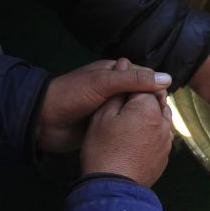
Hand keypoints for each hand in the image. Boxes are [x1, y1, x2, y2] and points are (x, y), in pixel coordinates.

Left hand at [36, 58, 170, 152]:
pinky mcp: (105, 126)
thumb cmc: (71, 95)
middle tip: (164, 119)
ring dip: (143, 119)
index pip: (143, 76)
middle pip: (140, 95)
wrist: (42, 122)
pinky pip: (124, 126)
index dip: (155, 86)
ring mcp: (109, 109)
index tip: (165, 100)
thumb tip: (168, 79)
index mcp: (114, 72)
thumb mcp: (104, 83)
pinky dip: (133, 130)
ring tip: (158, 130)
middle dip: (151, 105)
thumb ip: (134, 80)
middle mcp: (113, 89)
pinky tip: (146, 138)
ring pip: (133, 112)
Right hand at [80, 90, 172, 186]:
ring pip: (161, 119)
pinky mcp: (165, 156)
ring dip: (148, 118)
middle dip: (142, 102)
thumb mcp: (102, 116)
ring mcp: (166, 141)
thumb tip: (124, 68)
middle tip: (121, 113)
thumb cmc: (103, 150)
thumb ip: (117, 93)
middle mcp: (163, 122)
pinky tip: (135, 143)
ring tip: (128, 129)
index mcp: (148, 108)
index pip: (144, 85)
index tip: (118, 99)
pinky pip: (161, 137)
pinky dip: (151, 135)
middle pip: (157, 101)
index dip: (129, 89)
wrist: (113, 188)